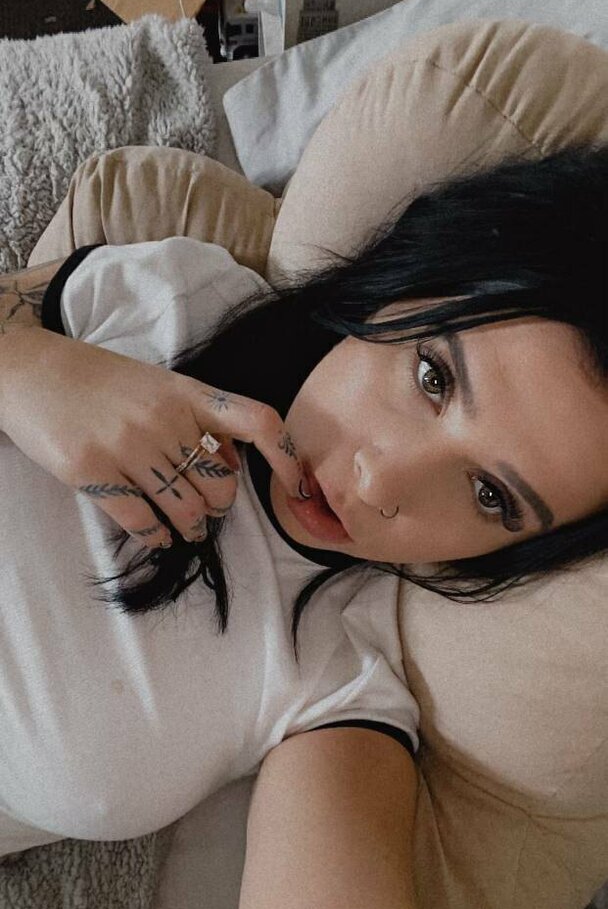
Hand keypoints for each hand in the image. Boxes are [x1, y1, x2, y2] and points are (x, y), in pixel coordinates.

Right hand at [0, 327, 309, 548]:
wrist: (31, 372)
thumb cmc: (97, 380)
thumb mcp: (156, 385)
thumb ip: (197, 418)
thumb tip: (233, 464)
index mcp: (187, 392)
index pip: (257, 421)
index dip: (286, 458)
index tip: (299, 487)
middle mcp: (165, 419)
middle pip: (221, 486)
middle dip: (217, 507)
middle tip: (203, 510)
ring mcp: (130, 446)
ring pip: (185, 510)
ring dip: (189, 528)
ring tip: (182, 528)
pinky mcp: (95, 473)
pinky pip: (143, 523)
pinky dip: (156, 537)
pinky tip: (153, 533)